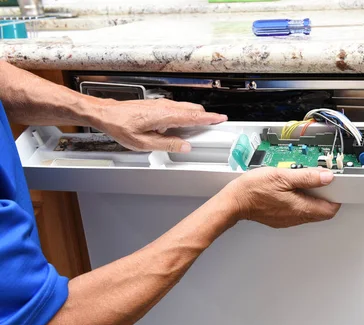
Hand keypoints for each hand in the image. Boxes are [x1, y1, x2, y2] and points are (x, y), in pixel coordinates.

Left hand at [91, 98, 226, 151]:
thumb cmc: (120, 126)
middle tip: (215, 124)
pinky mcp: (157, 105)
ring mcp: (161, 104)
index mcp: (164, 116)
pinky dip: (184, 115)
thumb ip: (167, 144)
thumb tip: (185, 146)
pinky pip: (176, 109)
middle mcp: (164, 107)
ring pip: (185, 108)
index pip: (192, 116)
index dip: (209, 118)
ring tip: (200, 126)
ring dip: (194, 116)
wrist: (106, 114)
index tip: (221, 119)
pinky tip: (180, 125)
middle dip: (205, 117)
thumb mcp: (143, 142)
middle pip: (192, 110)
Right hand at [220, 167, 340, 228]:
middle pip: (321, 212)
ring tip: (304, 183)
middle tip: (321, 181)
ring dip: (312, 199)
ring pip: (309, 212)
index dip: (336, 197)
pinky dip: (300, 202)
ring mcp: (288, 220)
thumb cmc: (254, 190)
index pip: (330, 209)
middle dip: (325, 197)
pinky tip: (291, 190)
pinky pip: (297, 212)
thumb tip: (326, 177)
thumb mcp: (283, 176)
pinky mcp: (280, 219)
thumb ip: (307, 177)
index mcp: (301, 208)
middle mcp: (296, 217)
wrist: (234, 202)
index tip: (336, 185)